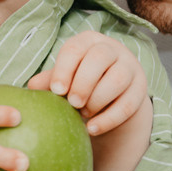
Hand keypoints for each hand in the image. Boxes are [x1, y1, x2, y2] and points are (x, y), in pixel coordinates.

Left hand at [28, 30, 148, 135]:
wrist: (112, 94)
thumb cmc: (80, 81)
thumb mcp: (64, 77)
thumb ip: (50, 80)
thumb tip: (31, 86)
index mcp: (88, 41)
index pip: (76, 48)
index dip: (65, 69)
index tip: (57, 90)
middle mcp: (112, 49)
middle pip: (100, 57)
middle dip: (84, 82)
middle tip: (72, 103)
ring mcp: (129, 67)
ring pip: (118, 79)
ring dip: (97, 99)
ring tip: (83, 114)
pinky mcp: (140, 89)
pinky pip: (128, 104)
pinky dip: (109, 119)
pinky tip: (92, 129)